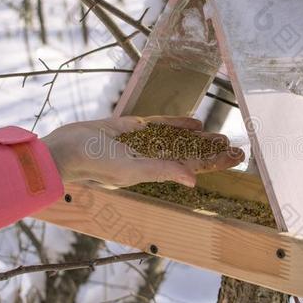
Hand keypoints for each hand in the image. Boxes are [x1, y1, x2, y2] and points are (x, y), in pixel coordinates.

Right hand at [41, 116, 244, 187]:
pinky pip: (159, 126)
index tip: (237, 158)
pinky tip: (195, 123)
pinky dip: (176, 124)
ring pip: (178, 140)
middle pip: (190, 154)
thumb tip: (193, 179)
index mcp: (154, 171)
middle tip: (238, 147)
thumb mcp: (131, 169)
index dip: (215, 163)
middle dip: (213, 152)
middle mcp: (152, 158)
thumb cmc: (95, 165)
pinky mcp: (131, 129)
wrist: (65, 149)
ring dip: (200, 139)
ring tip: (221, 136)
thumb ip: (162, 171)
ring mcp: (142, 143)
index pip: (192, 166)